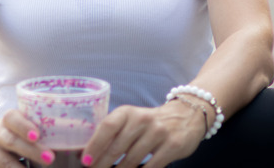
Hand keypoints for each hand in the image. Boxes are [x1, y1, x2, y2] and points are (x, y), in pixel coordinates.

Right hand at [0, 110, 54, 166]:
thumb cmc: (14, 133)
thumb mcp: (21, 126)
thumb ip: (38, 130)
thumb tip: (67, 141)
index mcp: (6, 120)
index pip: (13, 118)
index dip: (24, 126)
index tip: (37, 135)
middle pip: (11, 141)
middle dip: (32, 151)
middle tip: (50, 159)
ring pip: (5, 162)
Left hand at [81, 101, 205, 167]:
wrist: (187, 114)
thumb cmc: (150, 122)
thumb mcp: (132, 120)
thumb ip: (114, 133)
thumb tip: (88, 156)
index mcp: (128, 112)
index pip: (107, 127)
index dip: (94, 145)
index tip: (86, 161)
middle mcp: (143, 120)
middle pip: (117, 149)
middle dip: (103, 166)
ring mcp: (159, 133)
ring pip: (131, 161)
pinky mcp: (172, 146)